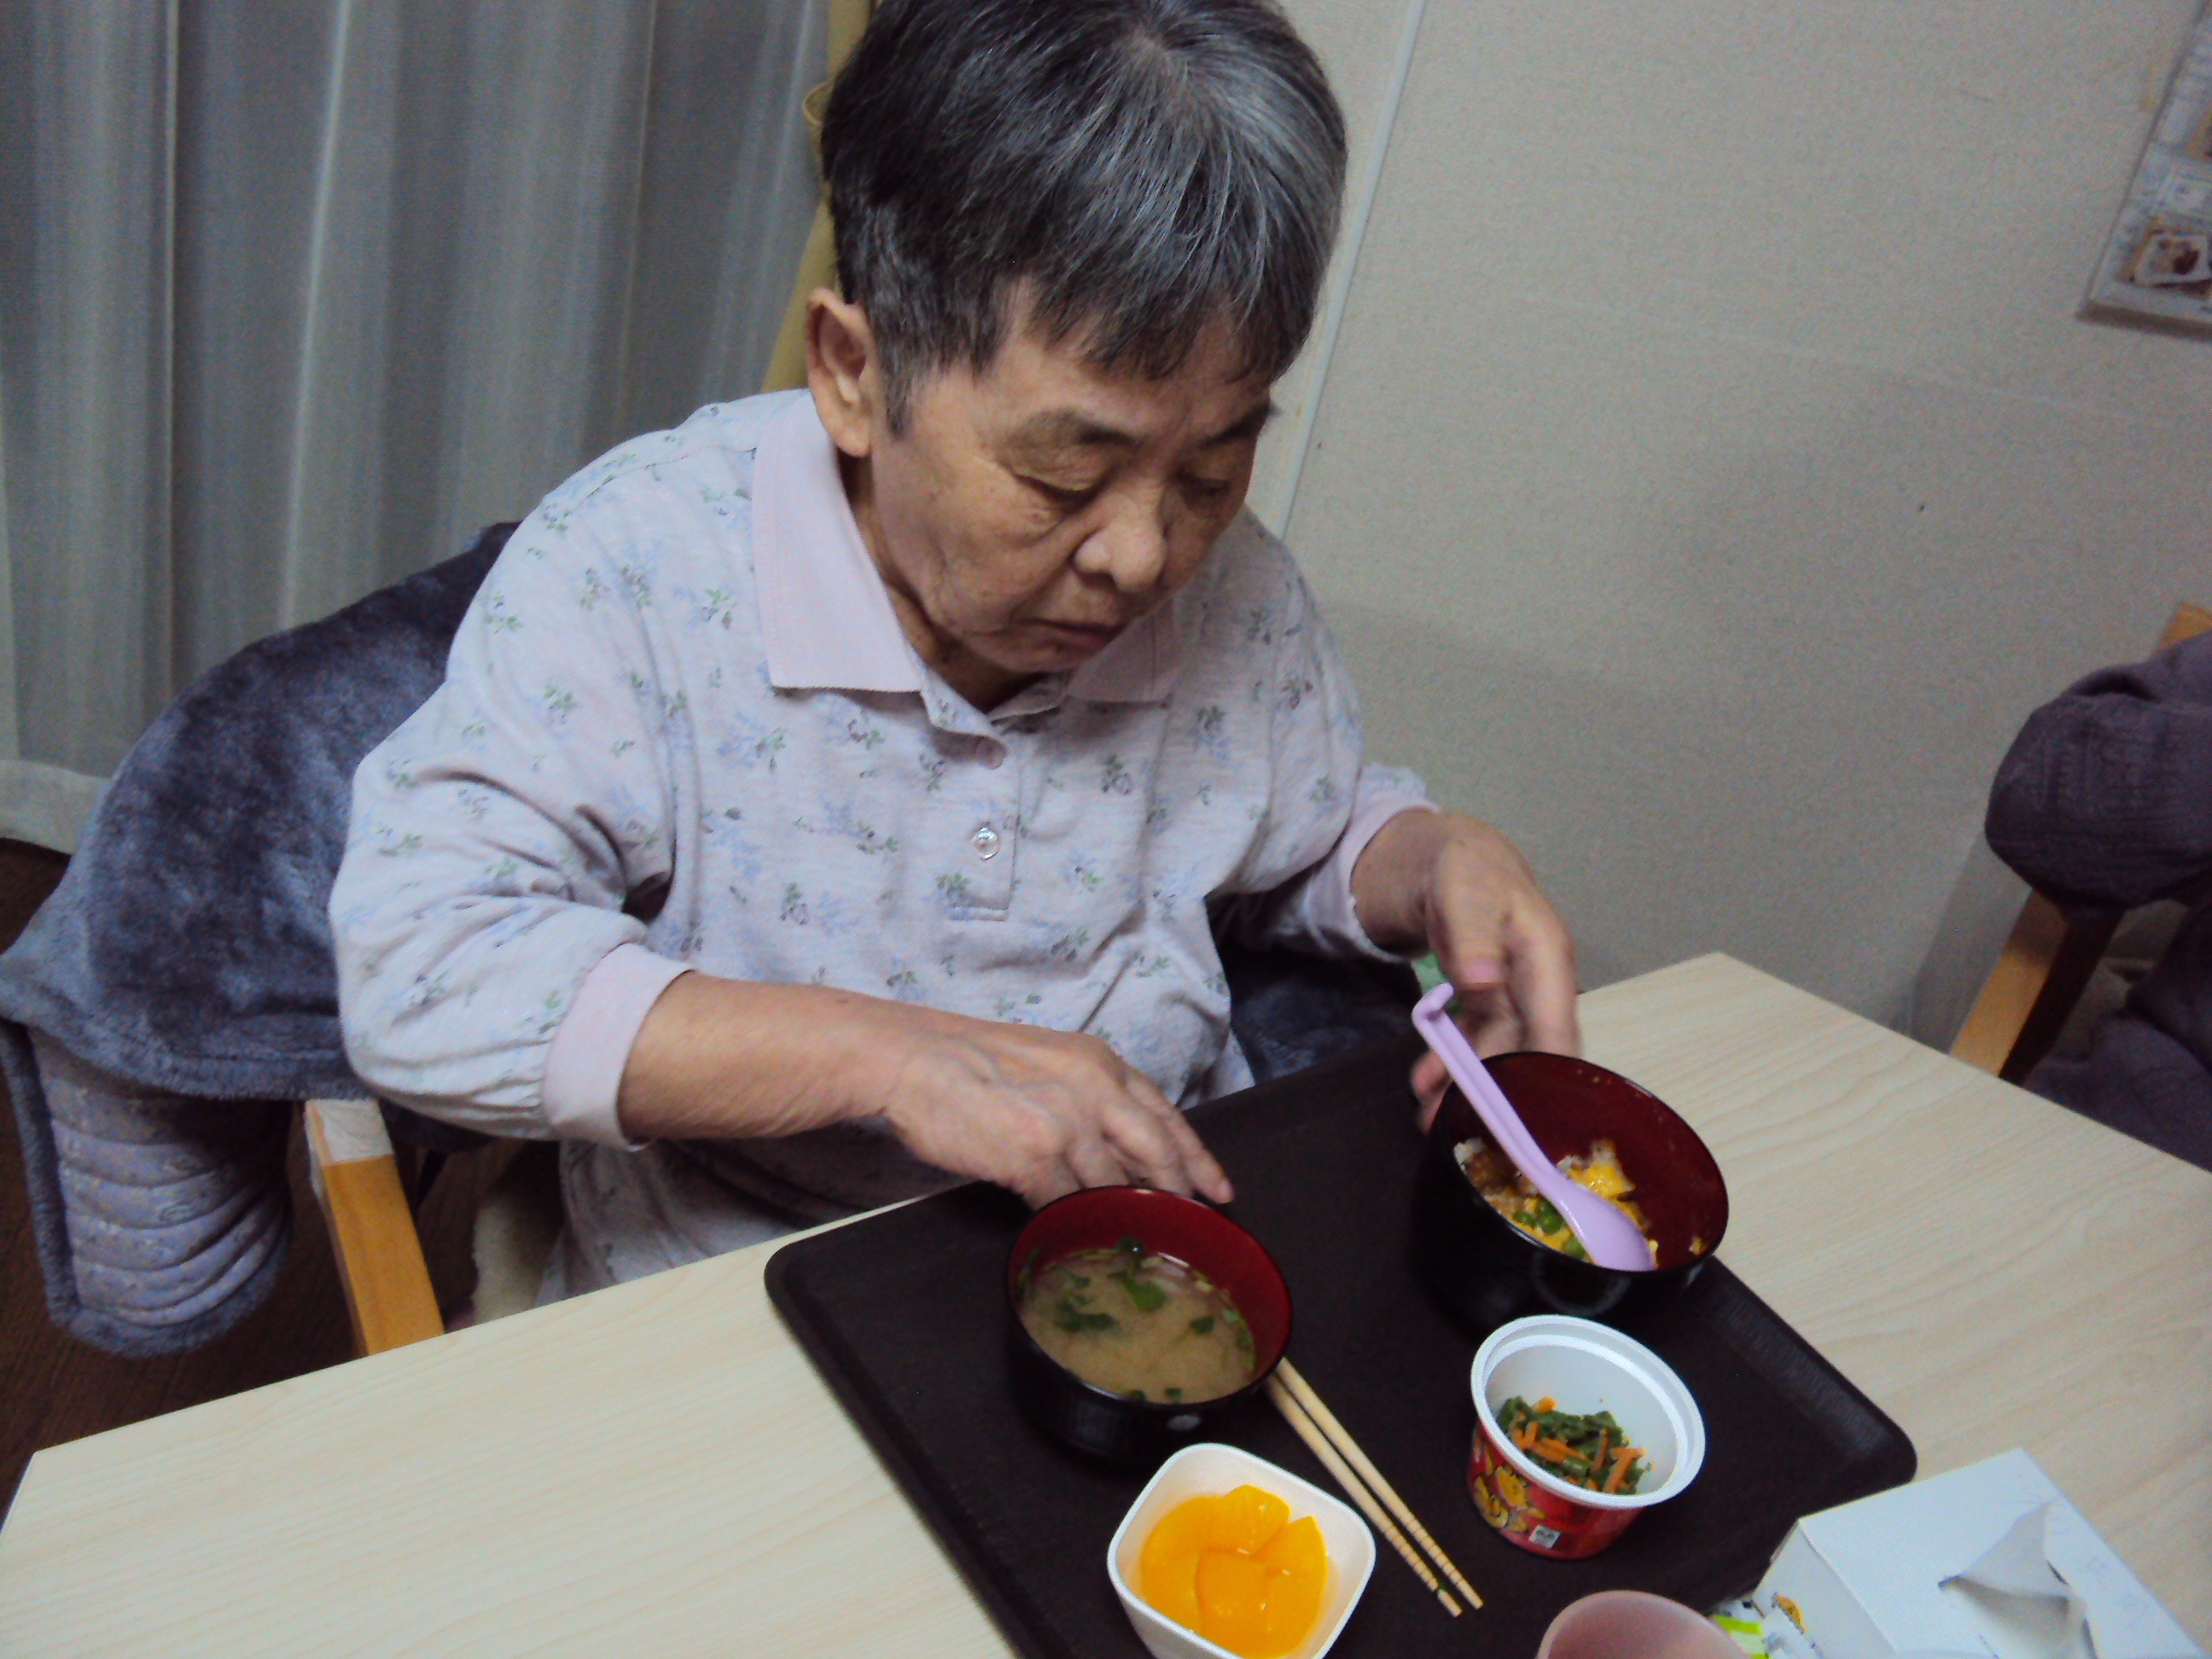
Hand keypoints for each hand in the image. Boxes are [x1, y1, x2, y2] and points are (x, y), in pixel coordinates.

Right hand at [617, 973, 1232, 1208]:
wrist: (907, 1060)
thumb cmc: (965, 1062)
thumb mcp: (1044, 1063)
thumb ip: (1087, 1098)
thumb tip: (1114, 1151)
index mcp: (1100, 1063)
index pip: (1166, 1116)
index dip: (1197, 1158)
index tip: (1219, 1191)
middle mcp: (1094, 1090)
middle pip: (1157, 1156)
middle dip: (1180, 1199)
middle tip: (1195, 1234)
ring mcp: (1067, 1125)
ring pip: (1114, 1188)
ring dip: (1125, 1222)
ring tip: (1135, 1250)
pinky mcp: (1034, 1158)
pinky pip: (1067, 1206)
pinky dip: (1076, 1228)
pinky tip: (1080, 1243)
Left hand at [1349, 809, 1579, 1125]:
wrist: (1454, 859)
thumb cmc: (1468, 871)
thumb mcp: (1465, 891)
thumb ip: (1473, 935)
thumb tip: (1483, 981)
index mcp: (1547, 959)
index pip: (1556, 1030)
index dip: (1545, 1078)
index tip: (1524, 1122)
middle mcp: (1540, 986)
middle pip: (1530, 1053)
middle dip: (1499, 1095)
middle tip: (1460, 1129)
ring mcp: (1517, 997)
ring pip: (1501, 1054)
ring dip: (1469, 1087)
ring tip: (1431, 1118)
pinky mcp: (1492, 1001)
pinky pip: (1478, 1042)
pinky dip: (1453, 1064)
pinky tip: (1426, 1084)